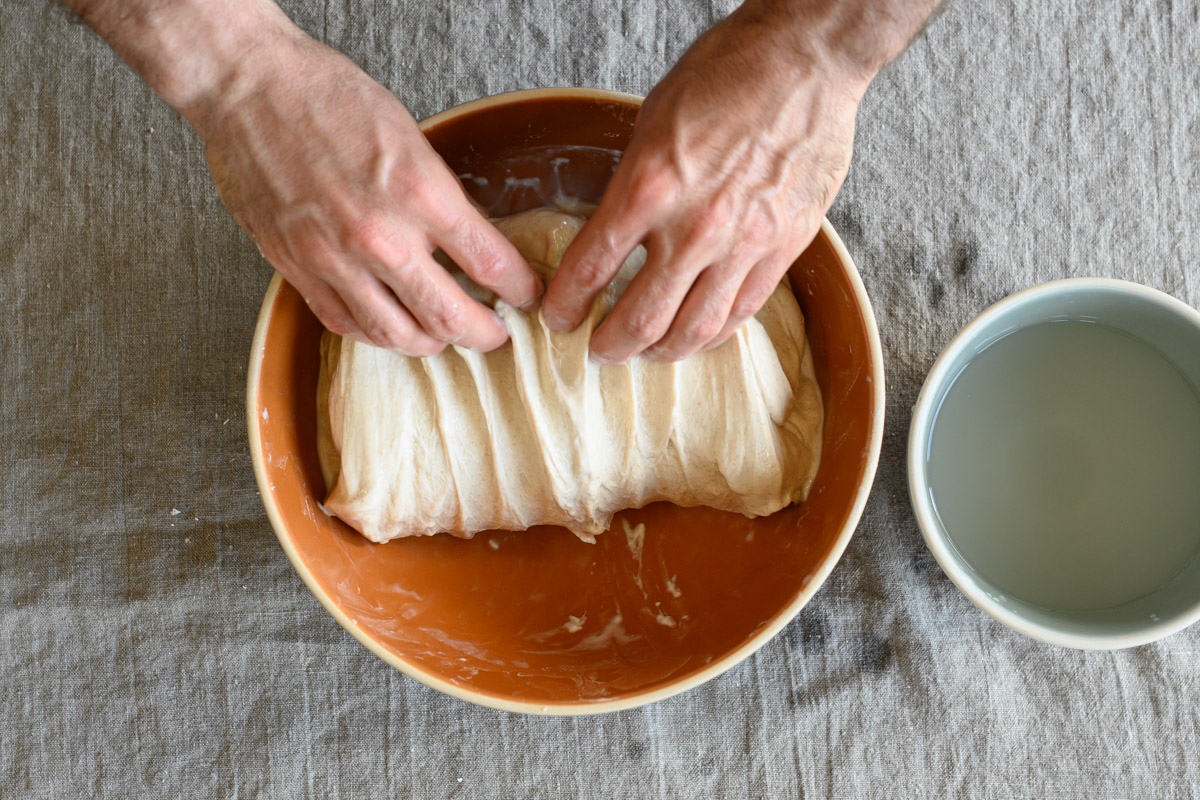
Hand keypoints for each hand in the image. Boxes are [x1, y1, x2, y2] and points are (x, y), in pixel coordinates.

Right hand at [195, 27, 541, 353]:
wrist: (248, 88)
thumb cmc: (326, 97)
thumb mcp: (411, 138)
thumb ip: (442, 198)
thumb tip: (473, 242)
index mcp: (420, 193)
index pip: (491, 264)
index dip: (519, 289)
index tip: (526, 294)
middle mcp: (381, 237)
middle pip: (451, 318)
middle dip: (485, 334)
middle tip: (497, 333)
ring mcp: (336, 260)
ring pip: (400, 336)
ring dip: (433, 342)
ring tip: (446, 334)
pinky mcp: (297, 270)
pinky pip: (347, 326)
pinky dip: (378, 335)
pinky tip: (392, 326)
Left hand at [541, 3, 867, 362]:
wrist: (806, 59)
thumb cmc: (727, 75)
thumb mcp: (652, 123)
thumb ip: (633, 185)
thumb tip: (614, 231)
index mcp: (649, 186)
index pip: (590, 268)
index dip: (566, 304)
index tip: (558, 317)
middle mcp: (695, 225)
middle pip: (640, 319)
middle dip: (608, 344)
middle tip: (596, 349)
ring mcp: (744, 243)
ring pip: (692, 330)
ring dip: (659, 352)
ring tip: (643, 352)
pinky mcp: (783, 248)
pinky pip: (741, 312)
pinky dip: (711, 333)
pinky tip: (694, 334)